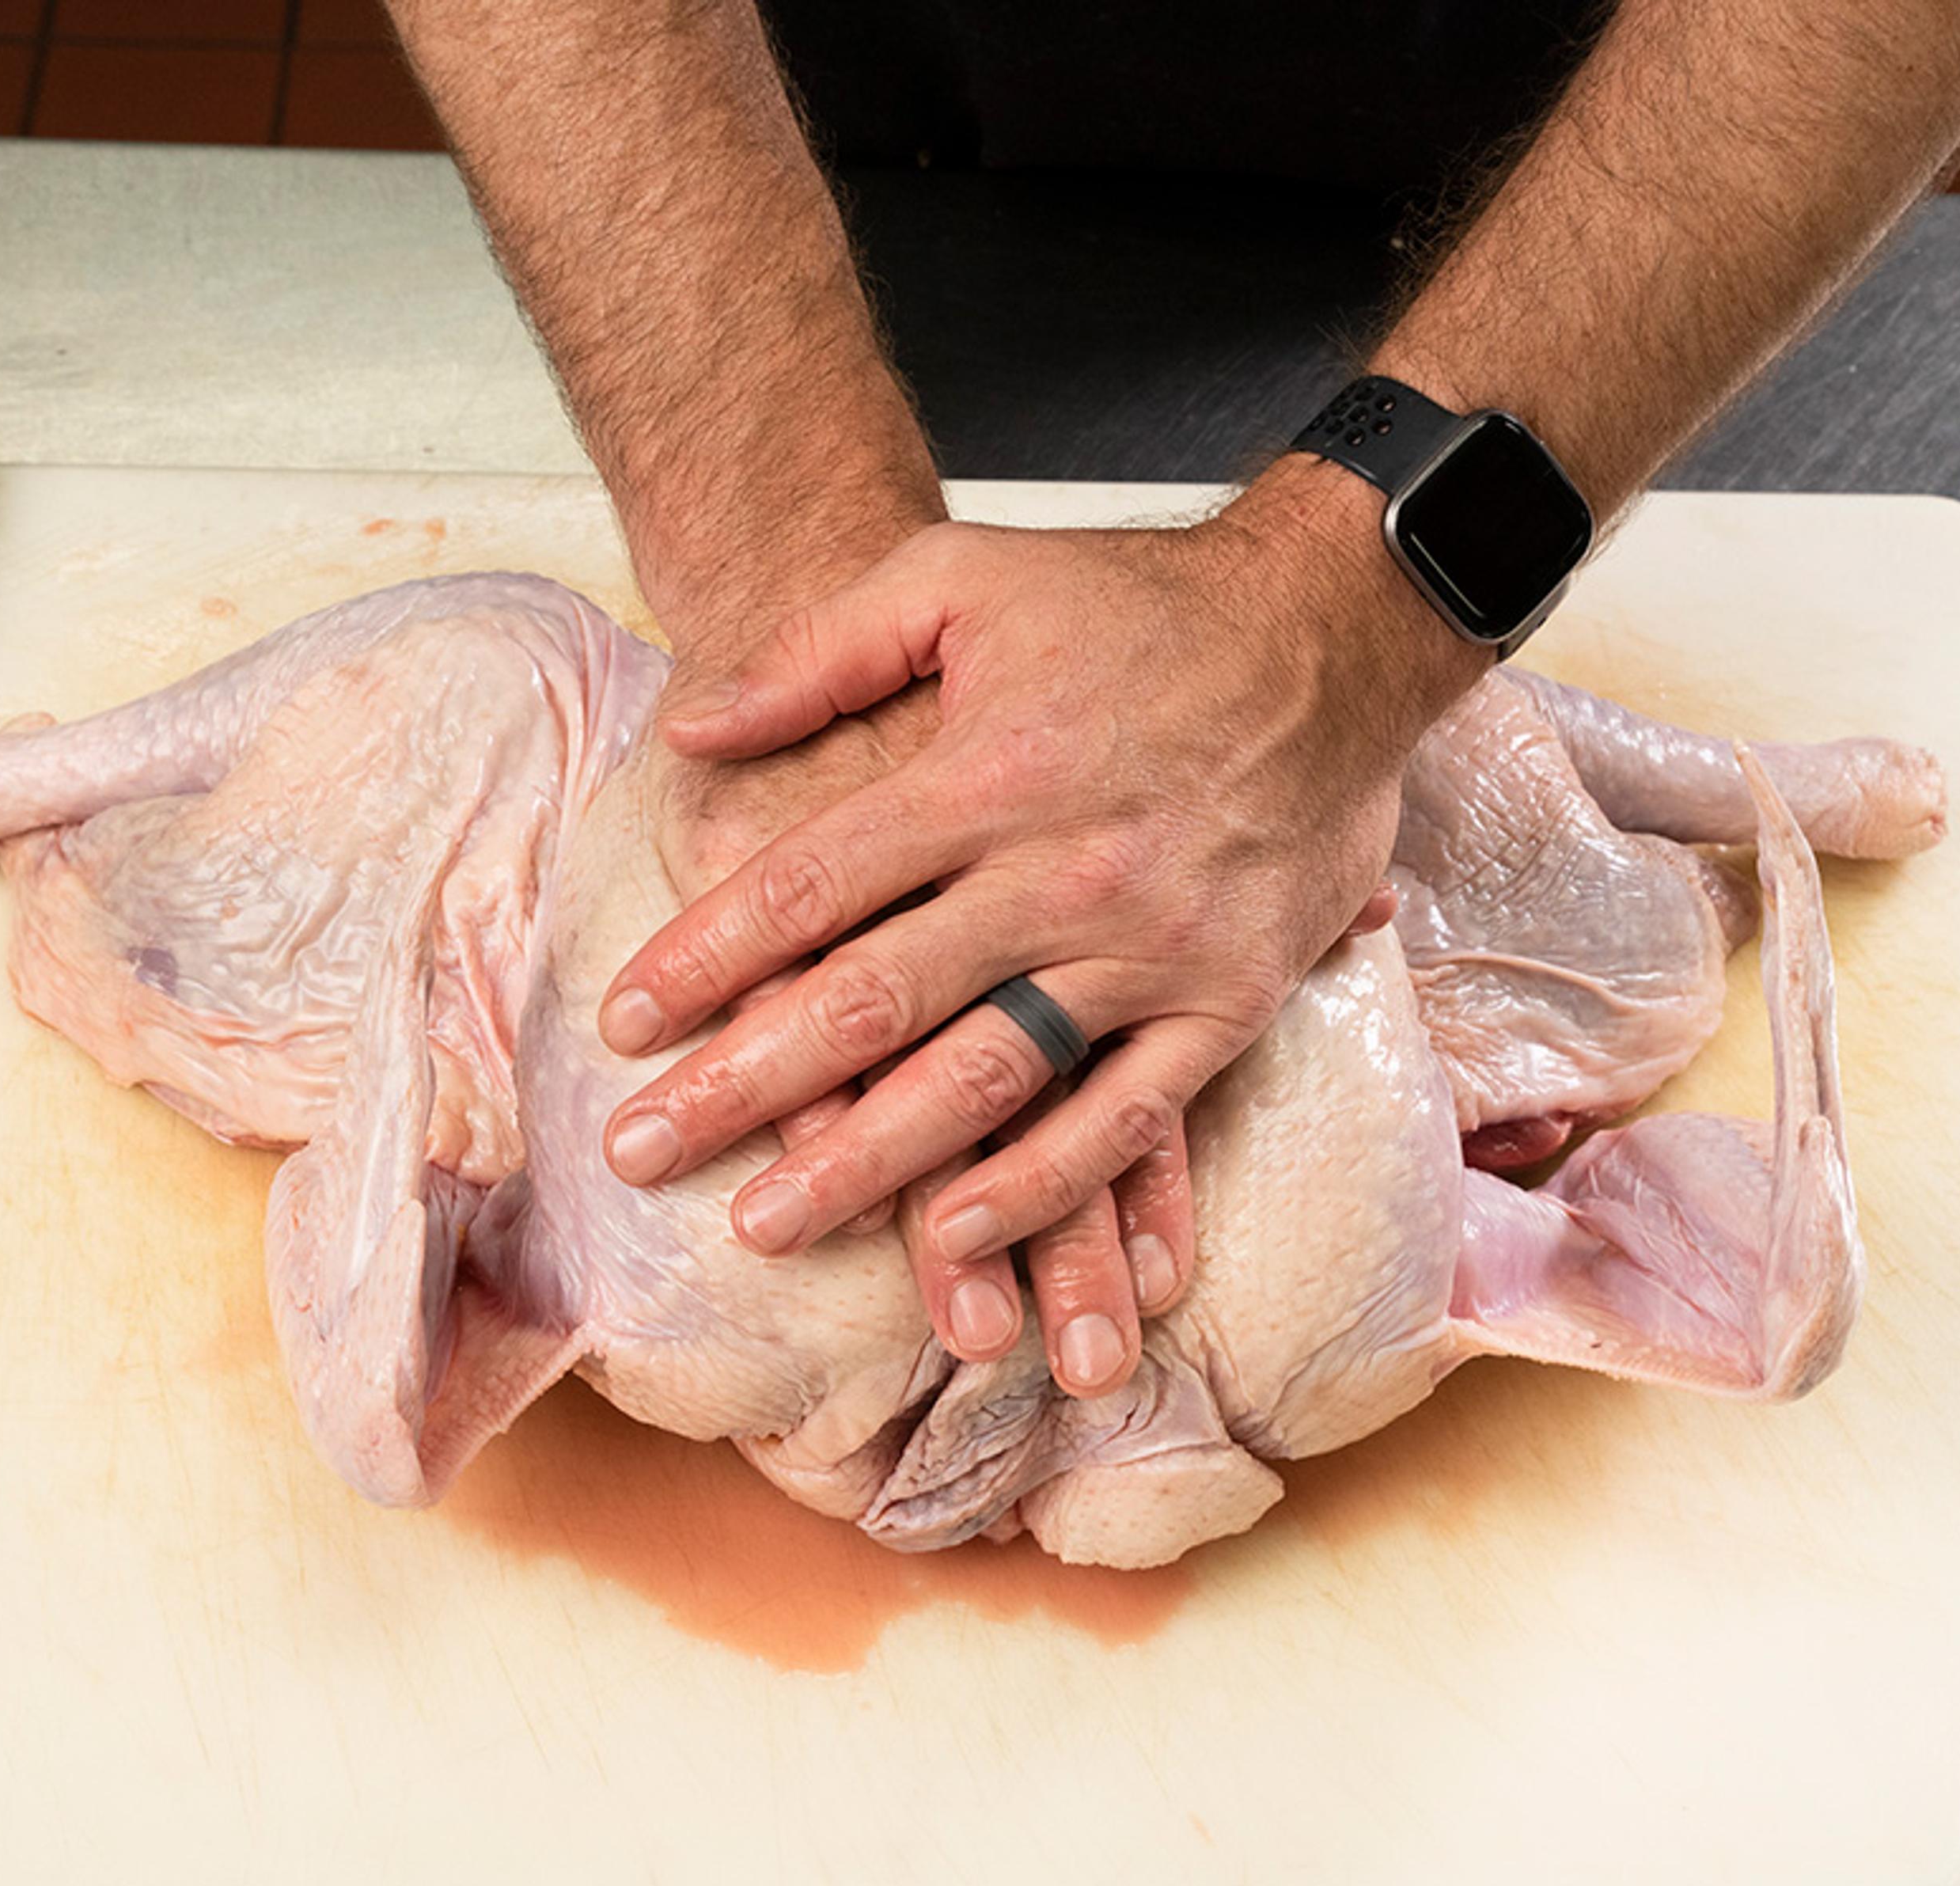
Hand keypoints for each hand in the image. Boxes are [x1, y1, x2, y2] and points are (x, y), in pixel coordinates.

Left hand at [594, 460, 1484, 1395]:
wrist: (1336, 624)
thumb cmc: (1134, 600)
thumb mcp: (962, 573)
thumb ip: (822, 649)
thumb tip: (694, 730)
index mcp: (986, 770)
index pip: (813, 885)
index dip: (707, 958)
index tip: (622, 1023)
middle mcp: (1061, 871)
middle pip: (874, 999)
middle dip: (744, 1084)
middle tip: (640, 1152)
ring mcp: (1150, 947)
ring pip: (984, 1080)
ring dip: (867, 1165)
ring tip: (762, 1225)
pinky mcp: (1228, 1001)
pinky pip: (1126, 1121)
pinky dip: (1040, 1187)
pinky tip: (953, 1238)